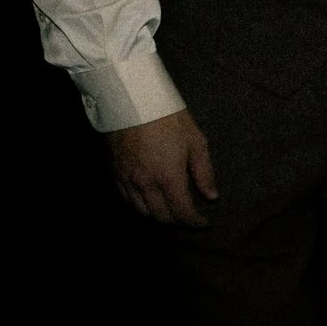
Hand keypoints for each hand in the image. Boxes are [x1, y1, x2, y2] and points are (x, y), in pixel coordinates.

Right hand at [106, 109, 217, 227]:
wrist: (133, 102)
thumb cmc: (169, 119)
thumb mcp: (196, 142)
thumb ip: (204, 172)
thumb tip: (211, 196)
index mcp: (168, 176)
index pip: (182, 212)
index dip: (195, 222)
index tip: (204, 223)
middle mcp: (145, 184)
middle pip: (161, 217)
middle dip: (177, 223)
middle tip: (189, 219)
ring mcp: (127, 180)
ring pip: (141, 212)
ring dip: (157, 217)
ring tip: (171, 212)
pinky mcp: (115, 173)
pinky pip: (126, 200)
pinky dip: (139, 207)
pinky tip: (149, 201)